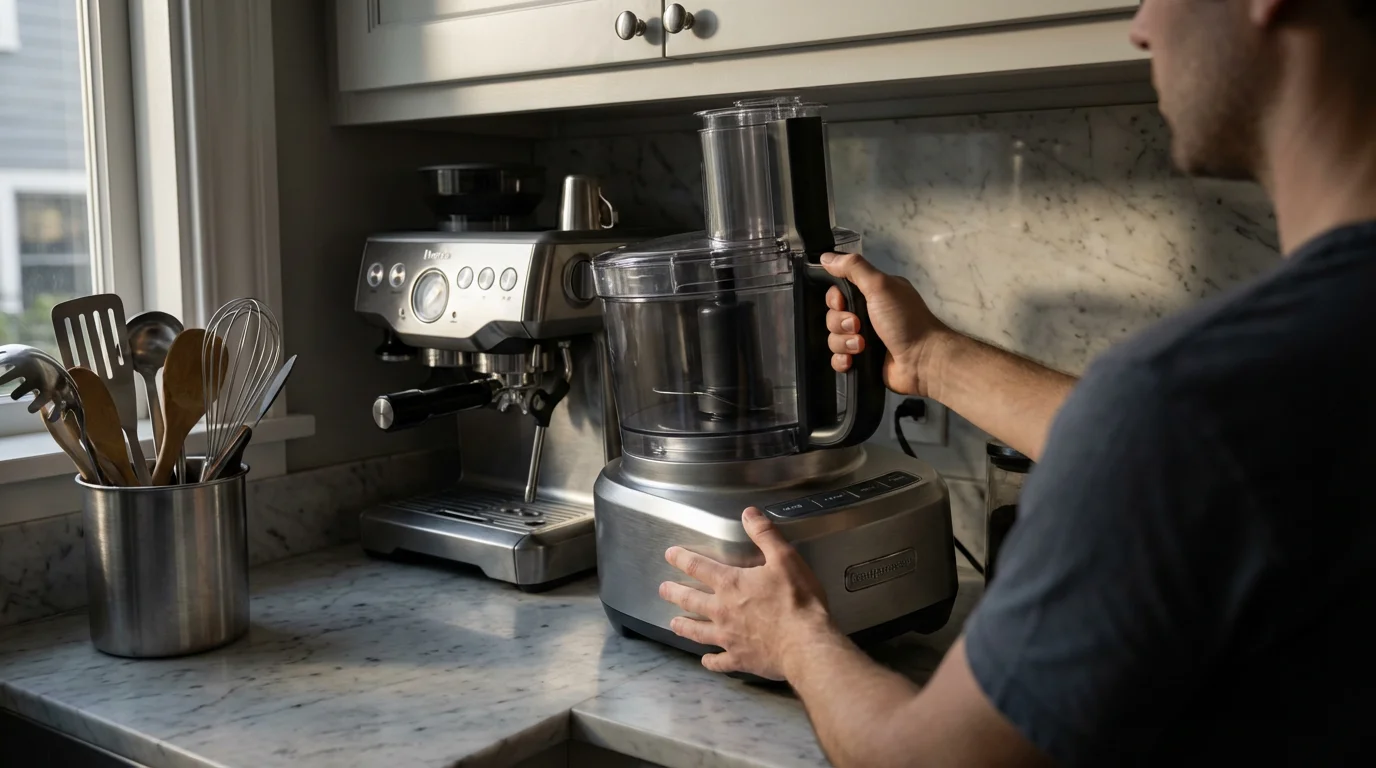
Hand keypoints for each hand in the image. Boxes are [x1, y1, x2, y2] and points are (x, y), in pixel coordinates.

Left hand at [660, 507, 833, 680]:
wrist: (806, 644)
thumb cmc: (797, 600)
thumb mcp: (785, 559)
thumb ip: (765, 534)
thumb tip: (748, 513)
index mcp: (731, 584)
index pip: (699, 567)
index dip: (682, 558)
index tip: (669, 555)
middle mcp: (722, 611)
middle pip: (690, 600)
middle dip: (674, 593)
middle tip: (663, 590)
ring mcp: (728, 638)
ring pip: (697, 632)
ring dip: (684, 626)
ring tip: (673, 623)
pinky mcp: (739, 659)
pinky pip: (719, 662)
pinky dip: (710, 661)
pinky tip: (706, 661)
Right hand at [821, 252, 949, 396]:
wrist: (922, 360)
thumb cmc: (905, 320)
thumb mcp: (880, 286)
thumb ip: (853, 268)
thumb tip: (826, 257)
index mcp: (874, 293)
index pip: (839, 291)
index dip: (834, 299)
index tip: (842, 303)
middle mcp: (869, 314)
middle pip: (833, 316)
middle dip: (840, 323)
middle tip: (857, 326)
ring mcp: (865, 338)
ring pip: (834, 338)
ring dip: (844, 343)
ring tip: (861, 346)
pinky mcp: (863, 361)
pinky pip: (838, 359)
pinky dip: (842, 360)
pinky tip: (852, 361)